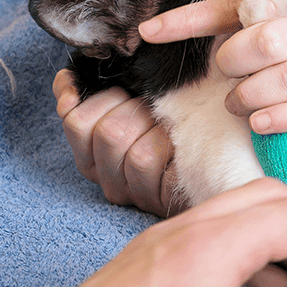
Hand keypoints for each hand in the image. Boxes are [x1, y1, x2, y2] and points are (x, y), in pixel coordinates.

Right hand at [53, 69, 179, 216]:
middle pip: (102, 129)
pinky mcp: (153, 199)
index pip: (74, 119)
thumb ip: (91, 88)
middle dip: (133, 109)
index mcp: (90, 151)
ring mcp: (128, 191)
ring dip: (149, 123)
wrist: (218, 147)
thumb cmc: (172, 117)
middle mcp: (104, 176)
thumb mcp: (129, 96)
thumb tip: (67, 88)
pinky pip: (142, 159)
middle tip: (152, 111)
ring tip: (167, 127)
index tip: (121, 92)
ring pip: (119, 140)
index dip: (99, 97)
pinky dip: (162, 141)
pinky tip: (178, 145)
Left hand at [140, 0, 286, 133]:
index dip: (189, 18)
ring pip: (282, 74)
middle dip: (231, 64)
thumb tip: (233, 38)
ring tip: (244, 109)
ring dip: (251, 96)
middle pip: (258, 38)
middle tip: (230, 81)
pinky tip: (267, 125)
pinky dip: (283, 118)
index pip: (239, 3)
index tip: (148, 32)